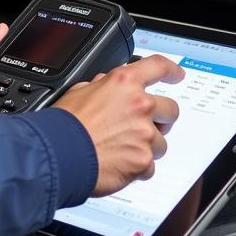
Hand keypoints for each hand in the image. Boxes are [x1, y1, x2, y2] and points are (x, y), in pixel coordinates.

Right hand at [54, 55, 183, 196]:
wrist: (58, 152)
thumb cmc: (65, 123)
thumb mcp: (79, 90)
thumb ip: (102, 85)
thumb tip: (106, 84)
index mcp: (124, 83)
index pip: (158, 67)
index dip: (171, 70)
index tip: (176, 75)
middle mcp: (139, 105)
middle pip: (170, 109)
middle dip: (161, 119)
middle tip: (144, 126)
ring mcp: (144, 134)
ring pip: (161, 142)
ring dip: (146, 146)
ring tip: (122, 149)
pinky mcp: (143, 160)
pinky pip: (149, 166)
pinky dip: (137, 168)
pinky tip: (119, 164)